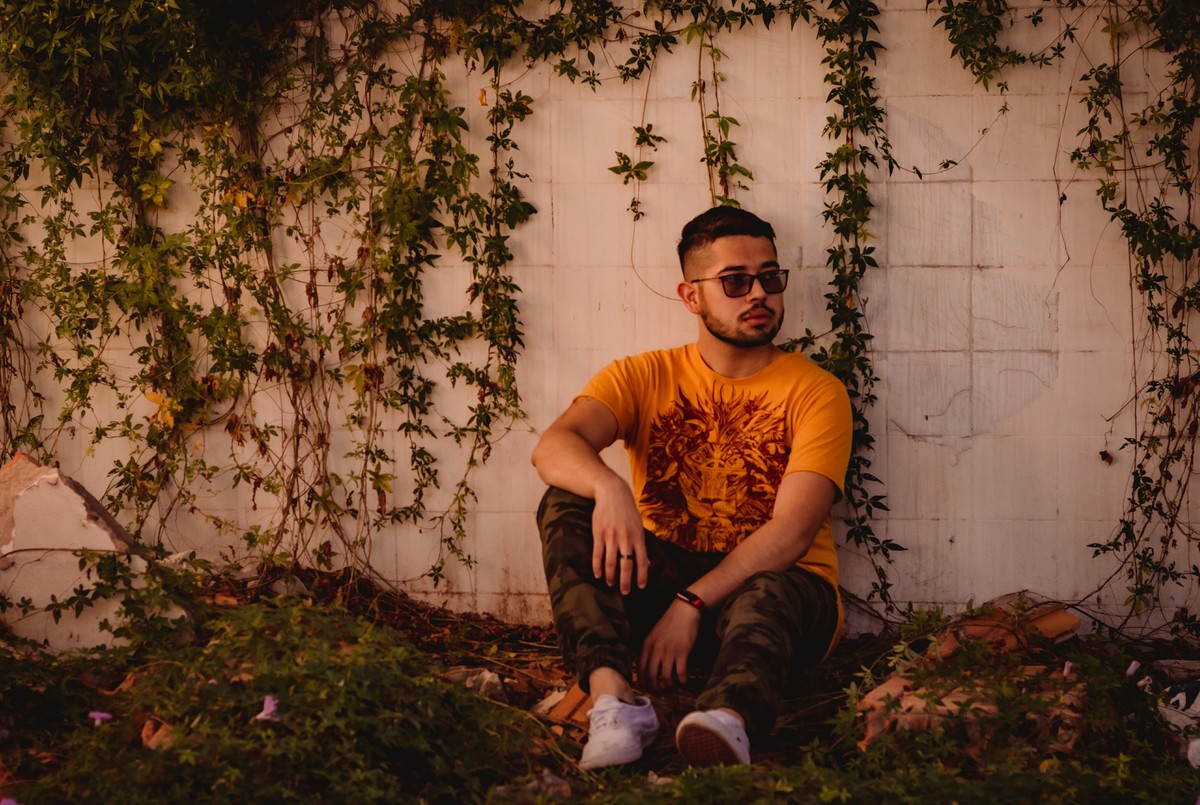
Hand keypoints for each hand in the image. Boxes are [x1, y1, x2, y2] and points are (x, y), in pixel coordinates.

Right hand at [591, 477, 649, 593]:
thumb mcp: (638, 525)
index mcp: (638, 537)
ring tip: (611, 584)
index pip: (642, 561)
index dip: (642, 576)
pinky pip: (598, 554)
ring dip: (611, 576)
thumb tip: (647, 563)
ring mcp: (611, 537)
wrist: (612, 493)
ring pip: (610, 562)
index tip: (641, 587)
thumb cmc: (628, 510)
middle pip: (626, 565)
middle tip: (624, 592)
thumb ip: (641, 544)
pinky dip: (597, 567)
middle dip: (626, 581)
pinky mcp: (599, 534)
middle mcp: (625, 538)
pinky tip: (598, 574)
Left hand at [637, 601, 699, 691]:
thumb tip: (648, 663)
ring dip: (669, 686)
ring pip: (666, 677)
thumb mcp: (654, 634)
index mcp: (647, 645)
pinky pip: (681, 672)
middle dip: (654, 688)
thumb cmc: (670, 622)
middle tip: (659, 693)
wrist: (684, 611)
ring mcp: (669, 651)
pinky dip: (682, 680)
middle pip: (651, 676)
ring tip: (672, 687)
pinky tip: (684, 681)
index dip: (643, 682)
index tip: (647, 688)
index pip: (640, 669)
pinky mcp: (682, 652)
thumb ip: (650, 648)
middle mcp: (656, 650)